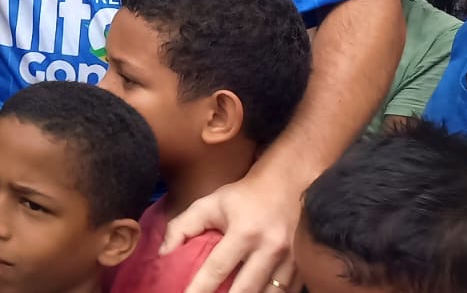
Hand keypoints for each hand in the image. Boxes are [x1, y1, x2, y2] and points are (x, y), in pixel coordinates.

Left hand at [161, 169, 300, 292]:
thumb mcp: (210, 204)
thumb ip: (182, 227)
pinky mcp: (303, 267)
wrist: (288, 184)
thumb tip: (162, 255)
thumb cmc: (243, 197)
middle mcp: (270, 248)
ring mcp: (291, 260)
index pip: (217, 268)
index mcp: (244, 231)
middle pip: (245, 290)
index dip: (199, 289)